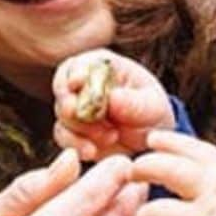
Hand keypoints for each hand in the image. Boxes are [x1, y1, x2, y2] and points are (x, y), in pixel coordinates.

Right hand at [53, 48, 173, 159]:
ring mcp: (75, 108)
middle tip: (84, 116)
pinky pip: (64, 137)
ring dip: (80, 129)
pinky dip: (75, 145)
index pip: (78, 64)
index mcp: (102, 67)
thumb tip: (113, 98)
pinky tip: (92, 151)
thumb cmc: (152, 111)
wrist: (151, 138)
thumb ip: (135, 102)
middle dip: (71, 105)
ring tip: (111, 137)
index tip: (77, 84)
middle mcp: (83, 85)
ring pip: (62, 116)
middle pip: (63, 90)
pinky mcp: (73, 131)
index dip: (74, 73)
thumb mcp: (152, 105)